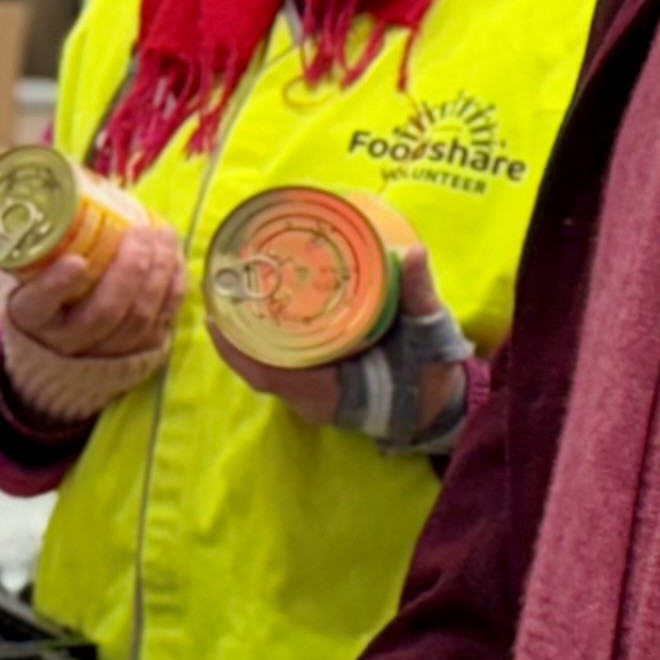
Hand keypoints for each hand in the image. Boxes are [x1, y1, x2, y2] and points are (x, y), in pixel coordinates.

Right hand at [0, 216, 182, 422]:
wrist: (61, 340)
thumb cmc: (48, 289)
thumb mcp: (33, 267)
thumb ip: (47, 240)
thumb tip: (74, 184)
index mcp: (30, 317)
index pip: (38, 305)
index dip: (57, 286)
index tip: (75, 261)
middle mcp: (65, 341)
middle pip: (104, 312)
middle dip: (130, 269)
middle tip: (141, 233)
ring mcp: (104, 352)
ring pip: (138, 318)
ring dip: (158, 273)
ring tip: (163, 237)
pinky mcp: (137, 353)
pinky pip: (162, 322)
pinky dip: (173, 288)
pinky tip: (174, 259)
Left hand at [213, 240, 466, 446]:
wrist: (443, 407)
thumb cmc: (431, 378)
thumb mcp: (428, 334)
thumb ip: (417, 295)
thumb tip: (413, 251)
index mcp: (328, 392)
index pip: (269, 374)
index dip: (237, 350)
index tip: (216, 319)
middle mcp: (312, 399)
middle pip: (259, 367)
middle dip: (236, 334)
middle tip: (224, 290)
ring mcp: (314, 396)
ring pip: (268, 367)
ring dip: (248, 337)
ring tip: (236, 296)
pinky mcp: (320, 386)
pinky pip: (281, 366)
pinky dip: (267, 343)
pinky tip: (263, 314)